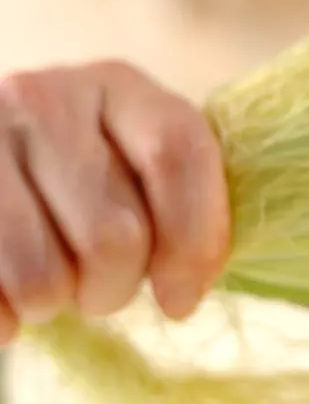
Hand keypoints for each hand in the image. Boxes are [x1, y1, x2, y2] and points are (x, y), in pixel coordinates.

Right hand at [0, 61, 230, 343]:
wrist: (3, 161)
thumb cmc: (93, 177)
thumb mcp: (145, 172)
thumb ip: (184, 208)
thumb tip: (181, 295)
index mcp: (121, 88)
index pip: (178, 153)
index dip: (194, 242)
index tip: (181, 299)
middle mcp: (46, 98)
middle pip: (114, 237)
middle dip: (116, 287)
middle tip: (101, 280)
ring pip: (42, 277)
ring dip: (56, 302)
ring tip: (54, 277)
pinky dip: (4, 315)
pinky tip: (8, 290)